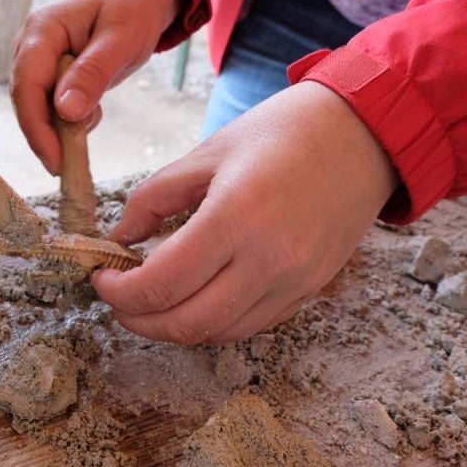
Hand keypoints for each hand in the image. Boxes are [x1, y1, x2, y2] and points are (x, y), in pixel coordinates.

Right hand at [11, 0, 181, 174]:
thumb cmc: (134, 6)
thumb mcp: (121, 40)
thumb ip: (92, 74)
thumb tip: (64, 113)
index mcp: (42, 30)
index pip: (27, 87)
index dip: (36, 128)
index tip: (55, 161)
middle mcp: (31, 45)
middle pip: (27, 101)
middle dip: (46, 136)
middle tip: (69, 168)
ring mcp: (39, 60)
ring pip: (38, 108)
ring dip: (59, 130)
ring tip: (87, 134)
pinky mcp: (51, 73)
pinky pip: (52, 106)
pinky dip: (70, 120)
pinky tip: (92, 114)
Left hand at [92, 81, 398, 344]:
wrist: (365, 134)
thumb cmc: (282, 132)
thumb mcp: (206, 152)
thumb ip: (153, 197)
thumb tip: (119, 238)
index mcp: (235, 219)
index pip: (161, 285)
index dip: (119, 292)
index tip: (101, 278)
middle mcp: (269, 261)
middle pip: (187, 324)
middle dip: (140, 321)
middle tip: (117, 301)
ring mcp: (294, 283)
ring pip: (219, 333)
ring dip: (174, 328)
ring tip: (149, 303)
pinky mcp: (310, 291)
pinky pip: (250, 324)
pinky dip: (212, 322)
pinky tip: (193, 299)